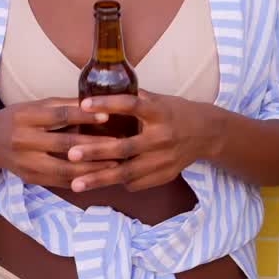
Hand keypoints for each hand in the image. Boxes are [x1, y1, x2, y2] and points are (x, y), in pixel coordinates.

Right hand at [0, 98, 116, 188]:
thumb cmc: (17, 118)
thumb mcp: (34, 106)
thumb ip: (61, 105)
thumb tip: (93, 102)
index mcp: (26, 117)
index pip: (59, 116)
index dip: (83, 117)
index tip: (107, 116)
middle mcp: (23, 140)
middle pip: (63, 145)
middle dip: (94, 146)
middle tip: (120, 145)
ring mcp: (26, 163)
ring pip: (63, 169)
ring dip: (92, 169)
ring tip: (115, 165)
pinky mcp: (30, 179)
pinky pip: (59, 182)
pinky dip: (81, 180)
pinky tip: (99, 177)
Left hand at [66, 91, 216, 192]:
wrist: (207, 133)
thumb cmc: (175, 112)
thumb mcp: (159, 100)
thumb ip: (134, 99)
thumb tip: (103, 94)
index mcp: (159, 112)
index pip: (131, 106)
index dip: (107, 104)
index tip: (83, 105)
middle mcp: (161, 137)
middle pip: (124, 147)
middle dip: (95, 152)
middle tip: (71, 153)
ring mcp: (164, 160)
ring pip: (128, 173)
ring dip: (100, 179)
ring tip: (76, 184)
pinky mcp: (165, 175)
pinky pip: (137, 183)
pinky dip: (119, 183)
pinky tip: (100, 183)